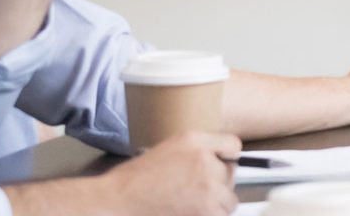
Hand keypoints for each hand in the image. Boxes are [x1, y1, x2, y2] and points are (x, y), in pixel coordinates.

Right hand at [100, 131, 239, 215]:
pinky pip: (221, 215)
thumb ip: (198, 151)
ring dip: (216, 205)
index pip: (233, 145)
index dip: (226, 158)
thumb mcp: (168, 150)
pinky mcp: (208, 211)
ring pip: (230, 199)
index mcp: (194, 141)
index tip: (220, 166)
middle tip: (194, 192)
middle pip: (231, 174)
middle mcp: (205, 160)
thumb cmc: (135, 181)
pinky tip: (189, 214)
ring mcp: (208, 187)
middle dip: (217, 184)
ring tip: (191, 206)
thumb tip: (221, 161)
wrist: (117, 202)